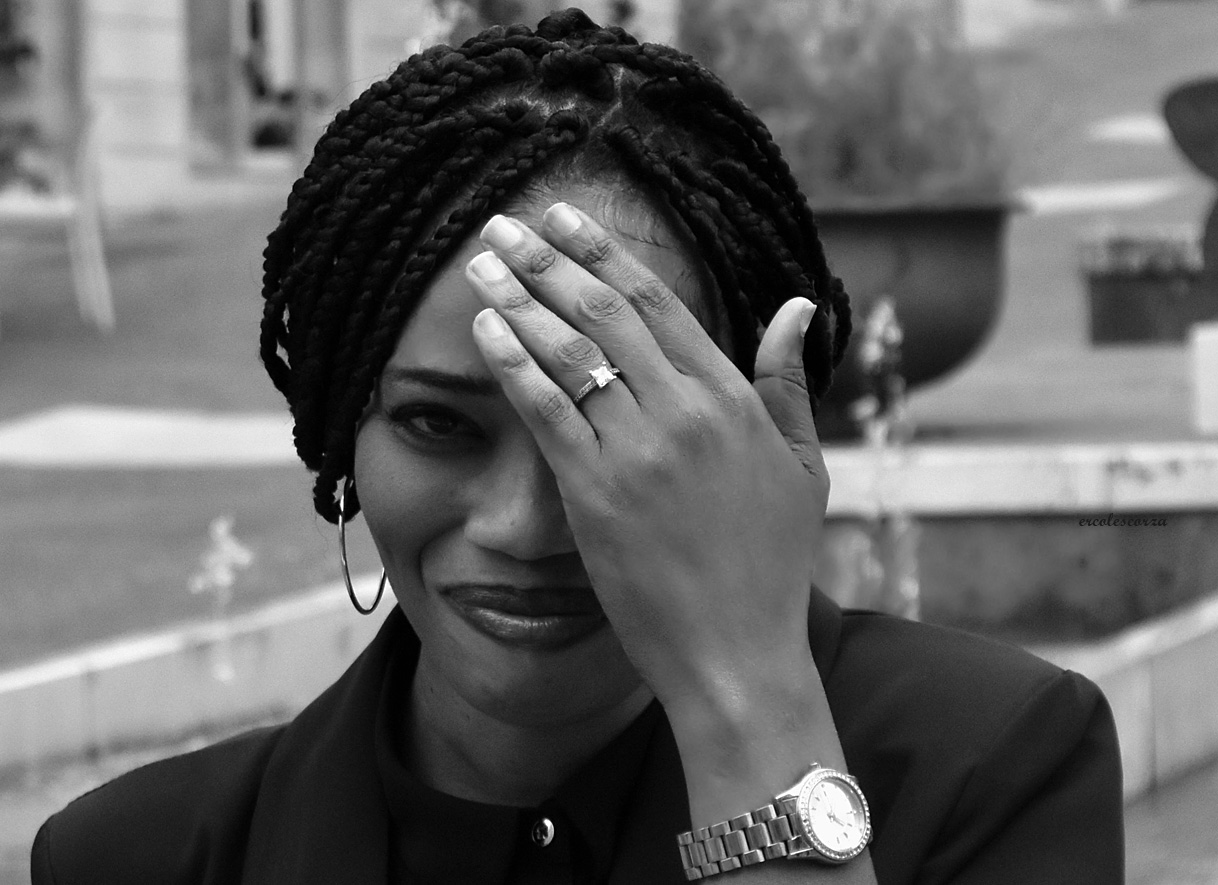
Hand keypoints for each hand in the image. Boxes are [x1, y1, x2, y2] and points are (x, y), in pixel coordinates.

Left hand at [465, 202, 828, 720]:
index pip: (660, 303)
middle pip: (605, 312)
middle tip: (504, 222)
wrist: (738, 654)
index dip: (606, 254)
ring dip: (518, 298)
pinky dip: (513, 364)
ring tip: (480, 262)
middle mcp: (686, 411)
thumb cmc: (771, 565)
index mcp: (733, 398)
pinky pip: (547, 411)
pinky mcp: (598, 493)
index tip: (566, 220)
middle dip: (548, 259)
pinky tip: (483, 330)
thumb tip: (794, 306)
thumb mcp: (801, 466)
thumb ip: (788, 382)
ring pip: (571, 351)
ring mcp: (641, 450)